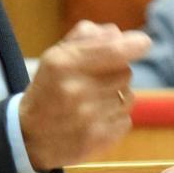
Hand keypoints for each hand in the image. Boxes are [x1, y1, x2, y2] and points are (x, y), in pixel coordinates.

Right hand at [19, 21, 147, 171]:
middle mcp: (76, 90)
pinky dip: (115, 118)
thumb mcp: (56, 56)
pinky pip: (126, 119)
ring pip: (128, 96)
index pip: (112, 50)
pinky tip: (95, 119)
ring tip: (93, 102)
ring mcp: (88, 117)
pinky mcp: (98, 139)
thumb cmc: (49, 89)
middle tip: (95, 81)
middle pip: (125, 72)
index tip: (143, 43)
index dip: (133, 45)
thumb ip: (85, 37)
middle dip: (117, 73)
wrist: (30, 138)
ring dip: (117, 96)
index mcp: (63, 64)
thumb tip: (118, 33)